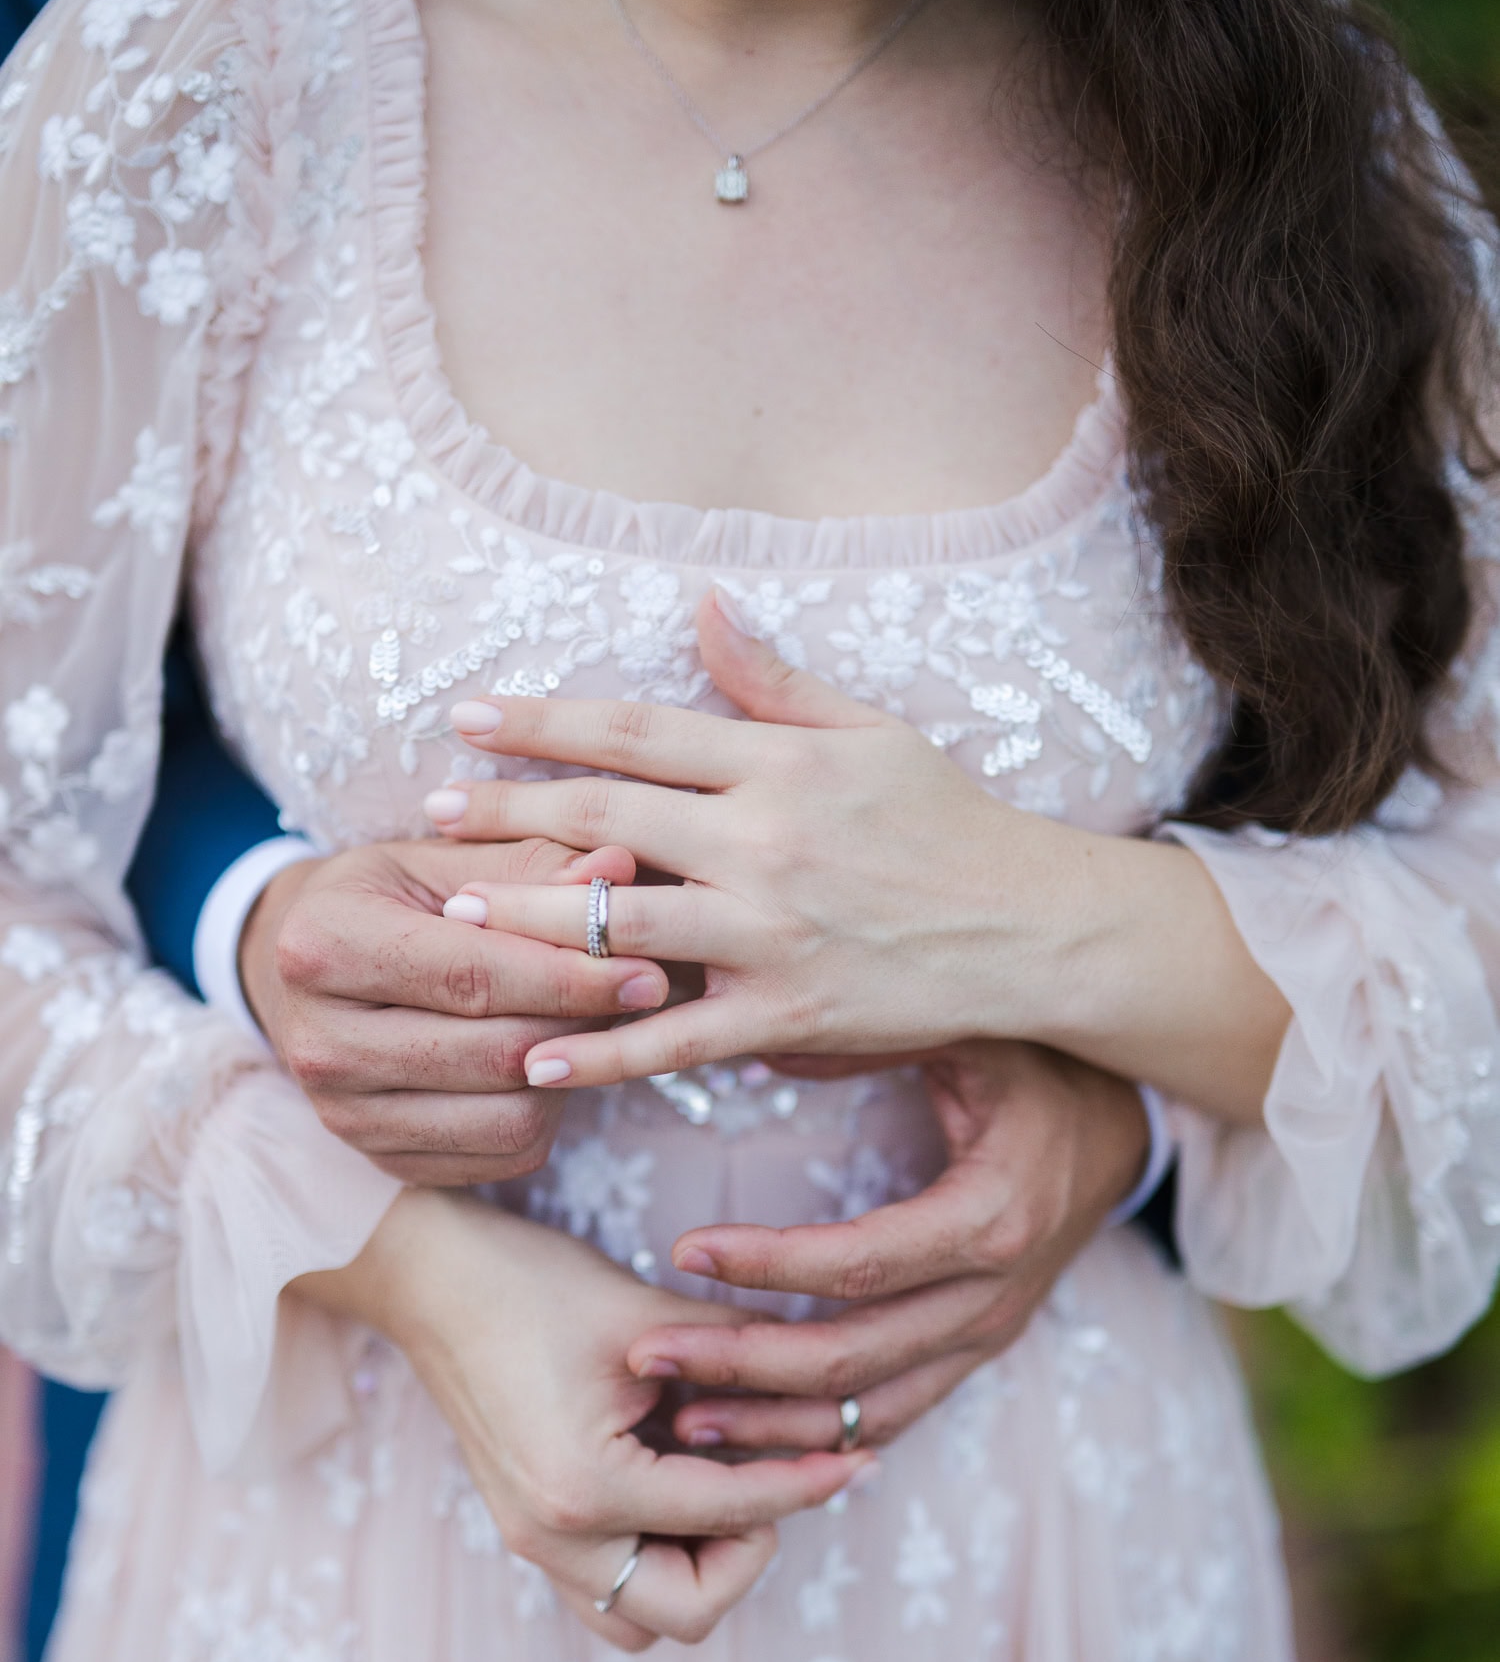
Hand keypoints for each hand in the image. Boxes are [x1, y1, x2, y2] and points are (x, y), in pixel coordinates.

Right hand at [241, 837, 667, 1184]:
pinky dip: (549, 1110)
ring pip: (509, 1116)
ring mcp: (346, 1114)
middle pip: (495, 1053)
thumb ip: (532, 864)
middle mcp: (319, 1043)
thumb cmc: (388, 900)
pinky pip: (503, 1153)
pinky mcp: (384, 1159)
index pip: (473, 975)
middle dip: (582, 1023)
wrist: (308, 971)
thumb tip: (620, 869)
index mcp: (324, 946)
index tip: (645, 969)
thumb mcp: (443, 859)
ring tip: (593, 1022)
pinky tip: (553, 1062)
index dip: (570, 977)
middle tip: (643, 992)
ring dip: (572, 1072)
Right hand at [291, 1190, 870, 1648]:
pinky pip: (609, 1583)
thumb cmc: (530, 1283)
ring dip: (698, 1568)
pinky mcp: (530, 1526)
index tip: (860, 1461)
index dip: (807, 1484)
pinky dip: (659, 1553)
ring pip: (642, 1616)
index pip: (728, 1513)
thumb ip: (740, 1359)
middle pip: (687, 1611)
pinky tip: (683, 1477)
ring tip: (723, 1483)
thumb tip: (826, 1384)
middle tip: (770, 1479)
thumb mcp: (647, 1315)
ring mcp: (533, 1541)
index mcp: (582, 1490)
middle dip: (746, 1552)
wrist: (427, 1276)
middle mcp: (551, 1538)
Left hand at [423, 591, 1289, 1124]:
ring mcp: (771, 932)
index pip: (636, 733)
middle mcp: (764, 842)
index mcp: (780, 765)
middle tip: (437, 808)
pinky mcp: (787, 1013)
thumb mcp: (872, 732)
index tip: (470, 715)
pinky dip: (604, 1052)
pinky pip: (676, 1037)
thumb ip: (774, 681)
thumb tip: (701, 604)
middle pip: (608, 819)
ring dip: (525, 920)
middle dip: (512, 810)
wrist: (1033, 929)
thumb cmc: (952, 823)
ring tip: (452, 913)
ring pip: (620, 924)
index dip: (544, 721)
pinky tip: (538, 1057)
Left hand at [623, 1041, 1149, 1454]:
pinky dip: (821, 1436)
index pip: (862, 1265)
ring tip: (679, 1416)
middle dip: (743, 1365)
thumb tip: (755, 1039)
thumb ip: (869, 1035)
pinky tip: (751, 1434)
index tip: (683, 1247)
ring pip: (870, 1410)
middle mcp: (993, 1296)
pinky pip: (895, 1416)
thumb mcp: (967, 1032)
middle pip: (853, 1359)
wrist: (1123, 1131)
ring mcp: (987, 1336)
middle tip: (646, 1352)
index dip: (768, 1264)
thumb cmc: (1034, 1068)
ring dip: (772, 1422)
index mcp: (993, 1217)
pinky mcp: (975, 1354)